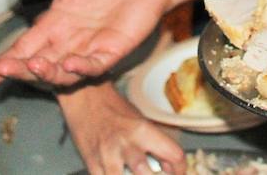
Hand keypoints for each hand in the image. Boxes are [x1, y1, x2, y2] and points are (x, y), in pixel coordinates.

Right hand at [0, 0, 170, 89]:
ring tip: (34, 65)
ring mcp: (89, 49)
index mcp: (54, 23)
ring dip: (47, 71)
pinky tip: (71, 63)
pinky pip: (94, 65)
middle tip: (3, 70)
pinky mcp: (112, 51)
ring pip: (62, 70)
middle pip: (37, 63)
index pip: (23, 47)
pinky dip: (82, 67)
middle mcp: (68, 41)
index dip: (4, 63)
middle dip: (19, 70)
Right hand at [58, 83, 184, 174]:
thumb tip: (168, 168)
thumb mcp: (141, 121)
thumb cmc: (115, 109)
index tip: (177, 174)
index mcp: (143, 130)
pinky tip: (118, 173)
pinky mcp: (91, 163)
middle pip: (147, 174)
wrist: (86, 98)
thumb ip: (155, 145)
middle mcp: (126, 144)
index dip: (180, 169)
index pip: (173, 154)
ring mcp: (107, 155)